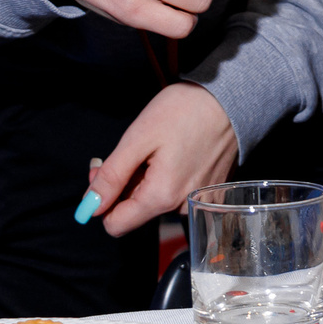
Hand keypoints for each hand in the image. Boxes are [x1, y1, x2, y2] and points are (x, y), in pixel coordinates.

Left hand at [91, 82, 238, 236]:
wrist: (232, 98)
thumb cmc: (185, 111)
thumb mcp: (139, 138)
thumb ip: (112, 176)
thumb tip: (90, 205)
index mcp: (161, 197)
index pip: (115, 225)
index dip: (100, 201)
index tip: (103, 172)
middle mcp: (181, 207)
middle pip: (135, 211)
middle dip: (124, 184)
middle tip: (128, 150)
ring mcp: (197, 201)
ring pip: (154, 200)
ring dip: (146, 178)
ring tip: (157, 146)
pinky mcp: (208, 192)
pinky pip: (175, 193)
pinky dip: (166, 176)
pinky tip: (173, 151)